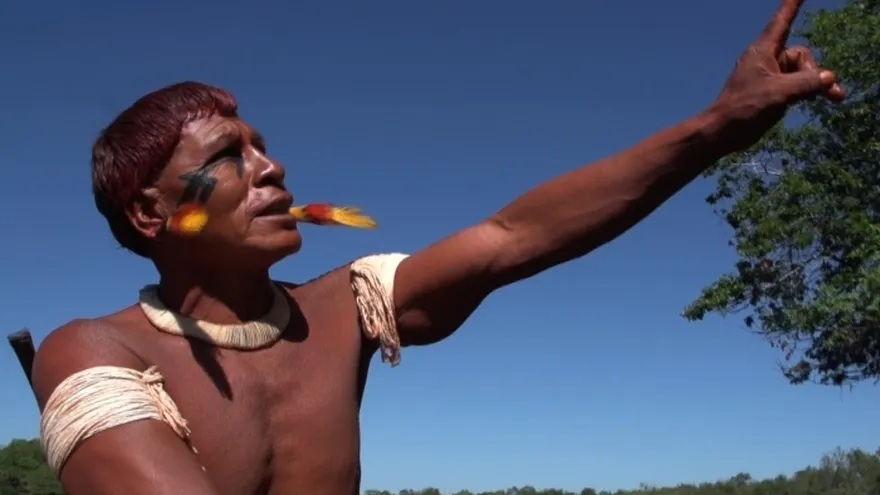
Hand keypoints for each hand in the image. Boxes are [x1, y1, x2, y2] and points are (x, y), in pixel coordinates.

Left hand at [710, 0, 845, 151]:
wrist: (724, 131)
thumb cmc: (744, 107)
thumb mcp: (779, 92)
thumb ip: (806, 83)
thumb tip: (829, 77)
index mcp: (764, 50)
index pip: (782, 21)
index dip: (791, 5)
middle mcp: (768, 59)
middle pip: (801, 55)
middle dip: (813, 72)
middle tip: (815, 91)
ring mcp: (772, 76)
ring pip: (803, 72)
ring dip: (818, 84)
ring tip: (835, 97)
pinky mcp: (775, 91)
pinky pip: (799, 84)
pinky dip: (812, 91)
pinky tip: (826, 99)